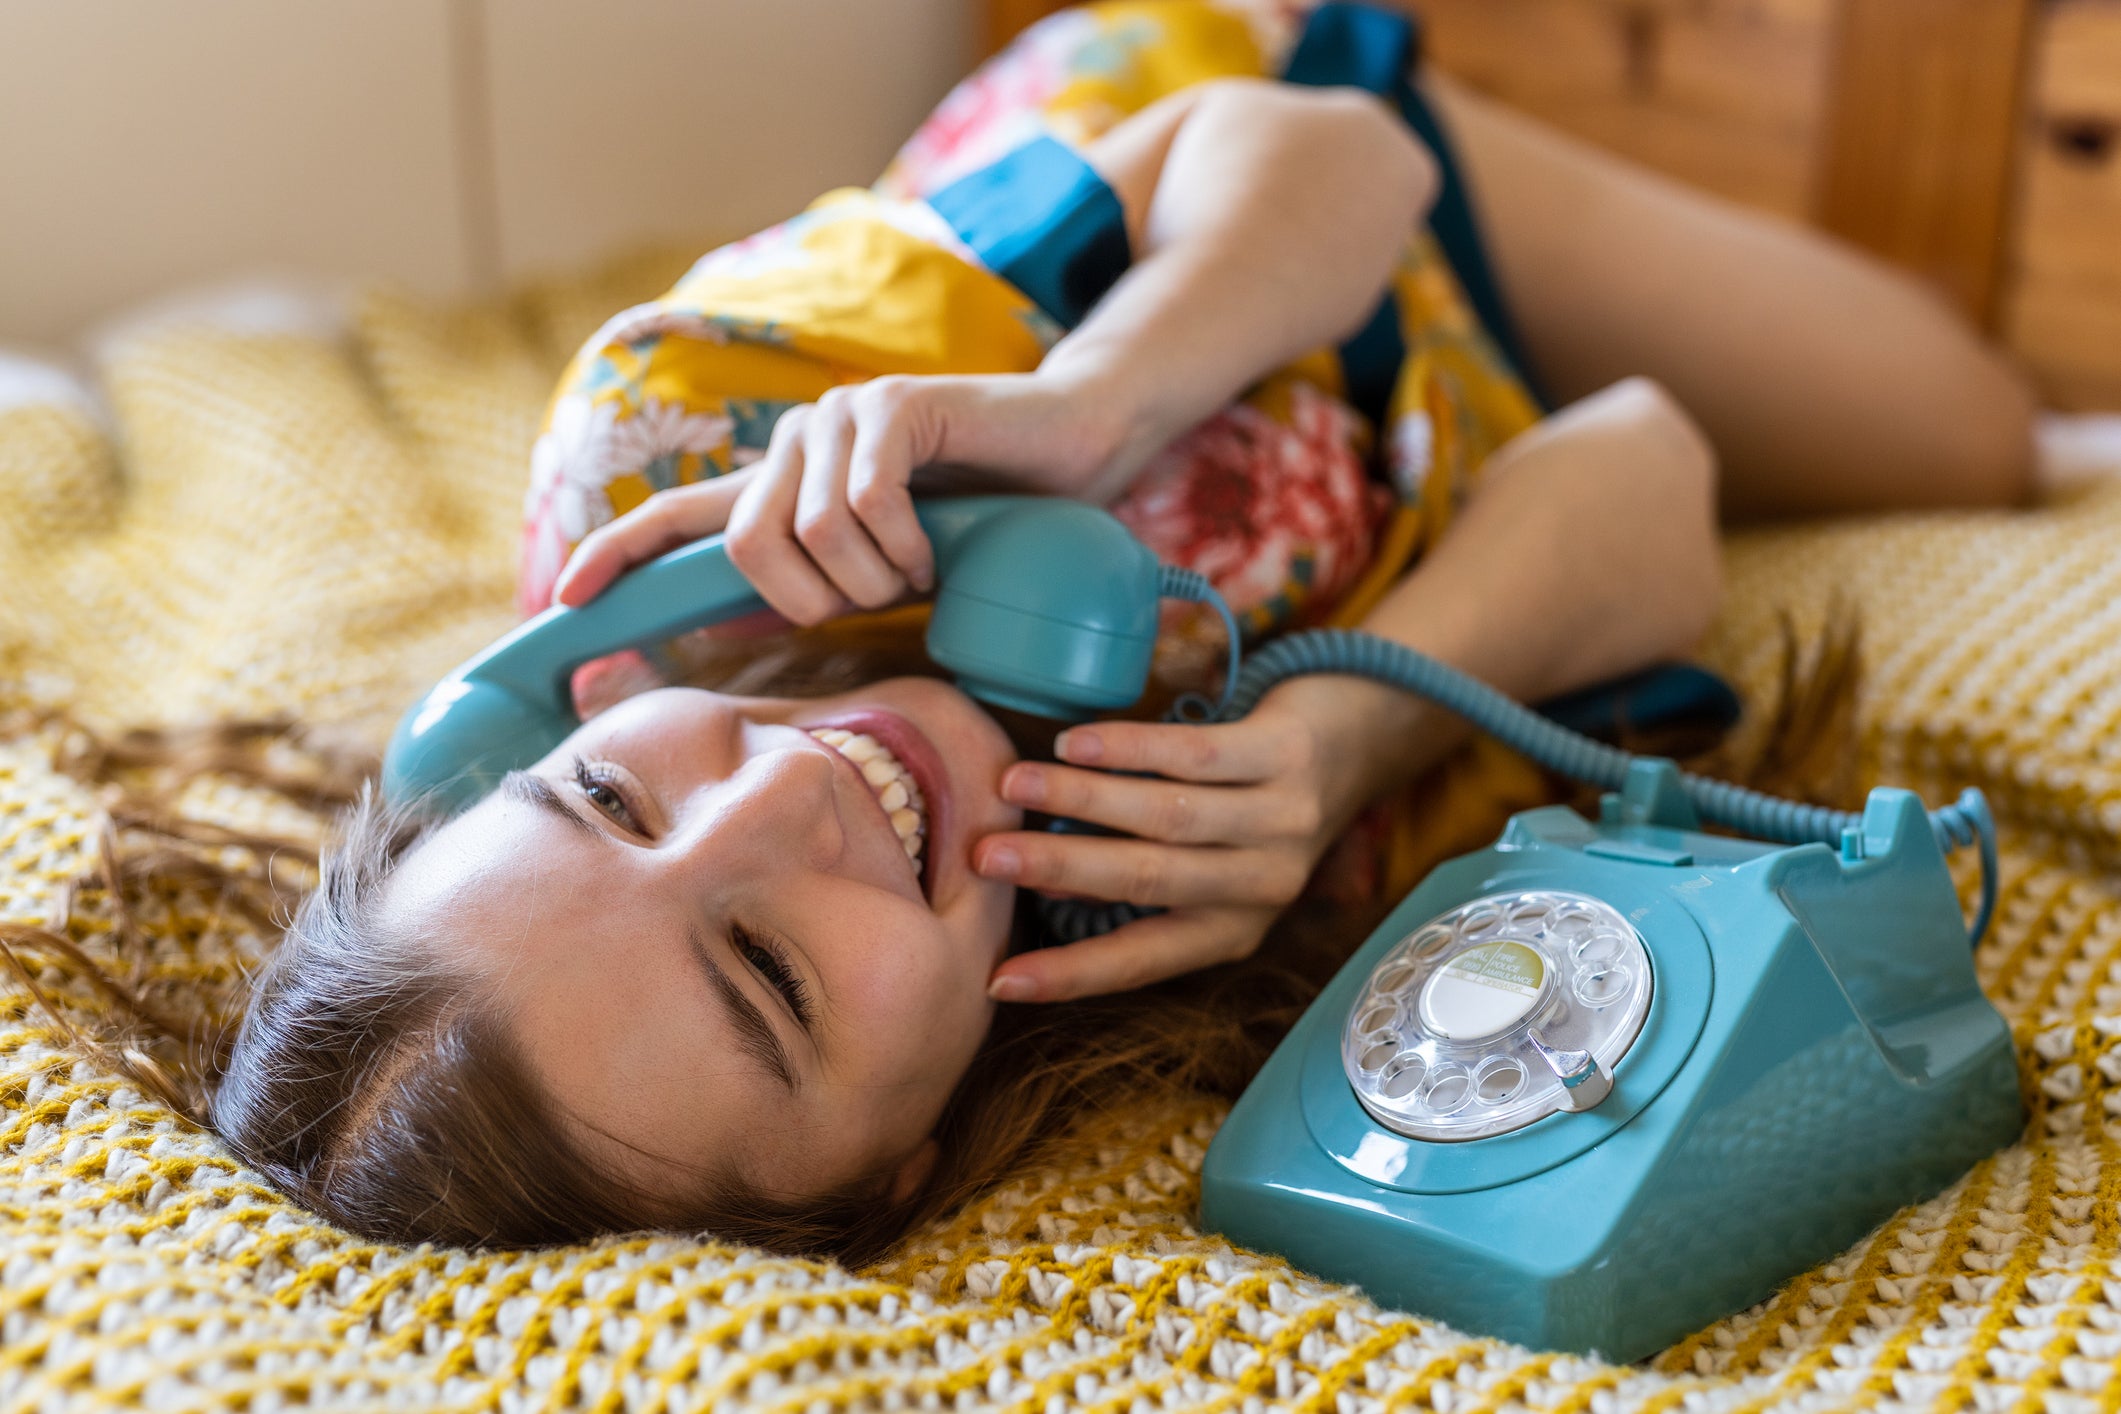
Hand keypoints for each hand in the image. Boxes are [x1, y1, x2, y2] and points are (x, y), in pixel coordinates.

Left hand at [552, 371, 1132, 618]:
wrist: (1071, 445)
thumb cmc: (988, 518)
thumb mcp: (893, 564)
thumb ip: (825, 582)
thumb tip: (751, 628)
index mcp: (784, 485)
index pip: (677, 515)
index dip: (617, 553)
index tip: (566, 599)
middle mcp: (795, 442)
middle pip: (747, 550)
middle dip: (812, 602)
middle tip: (878, 599)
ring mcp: (839, 417)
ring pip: (811, 536)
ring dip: (874, 579)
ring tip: (918, 567)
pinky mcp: (890, 405)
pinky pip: (865, 503)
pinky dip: (905, 546)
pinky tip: (937, 543)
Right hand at [976, 680, 1398, 1001]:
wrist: (1358, 741)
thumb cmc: (1256, 808)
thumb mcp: (1210, 862)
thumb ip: (1136, 874)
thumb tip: (1036, 880)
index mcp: (1233, 927)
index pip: (1143, 960)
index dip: (1071, 974)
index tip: (1000, 981)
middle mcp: (1262, 884)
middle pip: (1148, 881)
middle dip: (1059, 870)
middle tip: (985, 859)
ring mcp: (1281, 820)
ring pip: (1168, 816)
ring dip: (1081, 801)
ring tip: (1012, 785)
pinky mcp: (1288, 755)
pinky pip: (1197, 754)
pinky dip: (1130, 749)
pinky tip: (1075, 742)